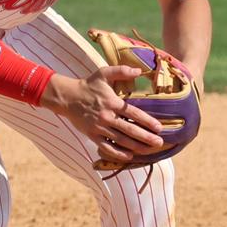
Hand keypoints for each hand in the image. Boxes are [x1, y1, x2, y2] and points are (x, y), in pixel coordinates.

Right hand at [42, 66, 165, 162]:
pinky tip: (129, 156)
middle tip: (159, 143)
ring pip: (120, 140)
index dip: (147, 121)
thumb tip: (139, 70)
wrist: (67, 97)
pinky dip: (118, 153)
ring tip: (149, 150)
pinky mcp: (92, 136)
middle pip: (130, 130)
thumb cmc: (88, 85)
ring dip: (136, 147)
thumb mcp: (104, 73)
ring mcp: (99, 128)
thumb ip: (122, 70)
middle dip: (146, 137)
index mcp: (112, 102)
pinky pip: (106, 147)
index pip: (134, 113)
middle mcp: (107, 117)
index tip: (159, 128)